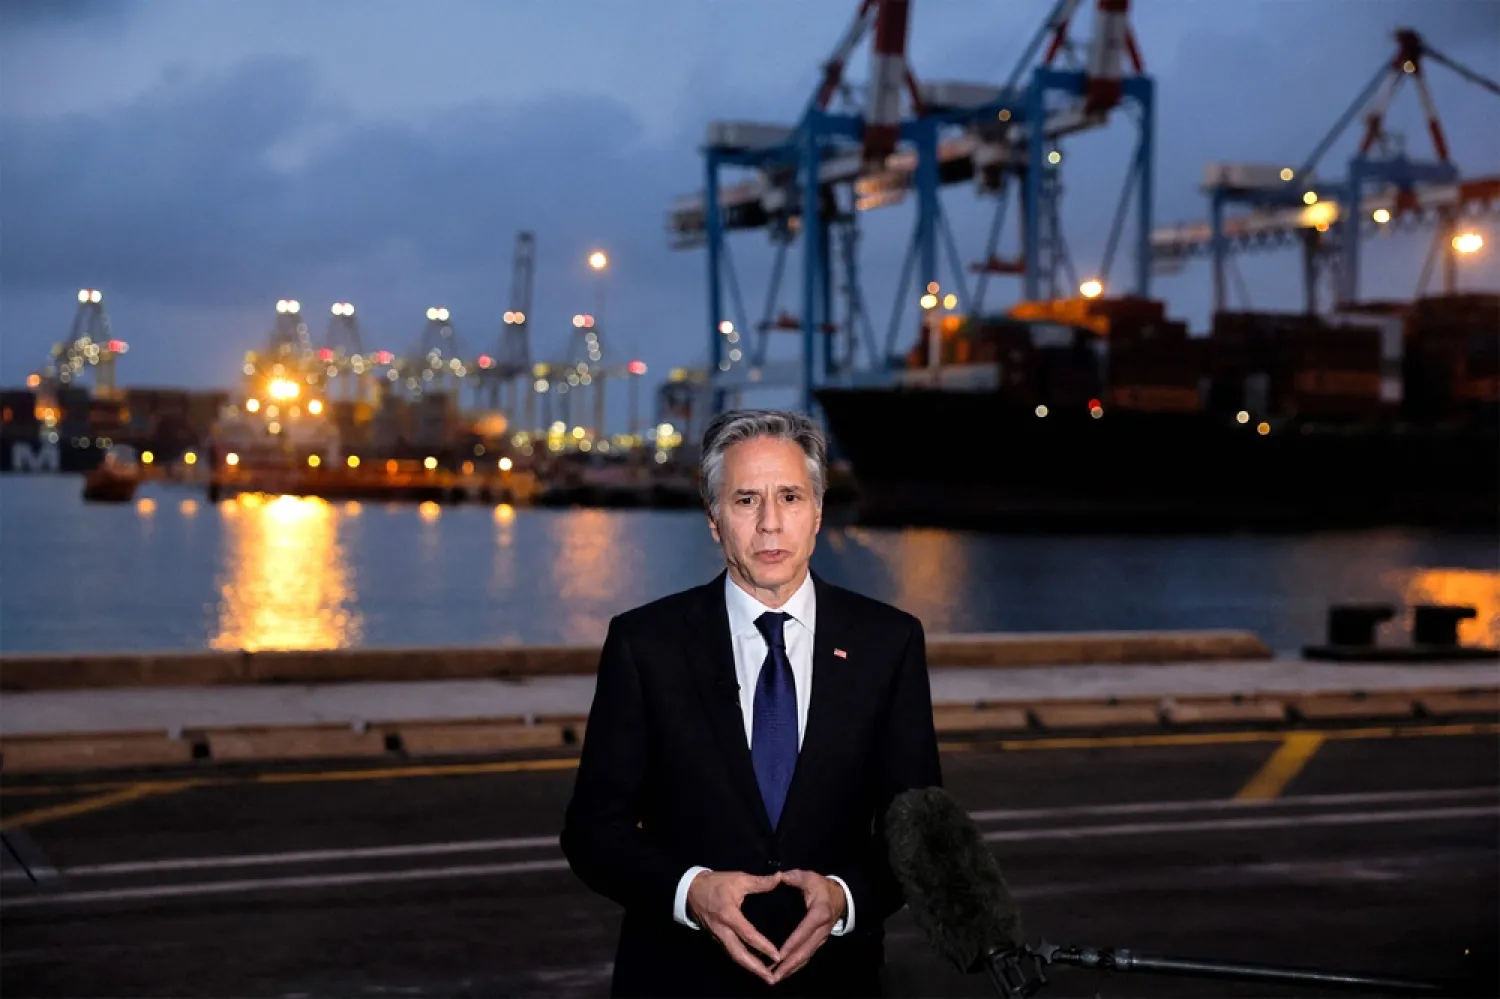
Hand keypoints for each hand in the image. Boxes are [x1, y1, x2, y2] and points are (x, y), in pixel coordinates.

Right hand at [686, 870, 784, 984]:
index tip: (777, 956)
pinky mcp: (717, 939)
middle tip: (771, 979)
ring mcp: (718, 937)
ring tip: (766, 976)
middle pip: (739, 955)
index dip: (763, 946)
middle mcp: (723, 930)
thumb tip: (780, 877)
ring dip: (750, 968)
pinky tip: (754, 966)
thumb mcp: (738, 879)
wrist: (691, 890)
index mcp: (729, 915)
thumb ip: (760, 882)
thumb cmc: (716, 884)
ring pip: (734, 956)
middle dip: (755, 968)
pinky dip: (743, 961)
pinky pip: (731, 952)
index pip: (748, 935)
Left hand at [769, 869, 845, 983]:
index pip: (803, 932)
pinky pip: (807, 956)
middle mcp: (821, 930)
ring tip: (775, 978)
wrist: (841, 896)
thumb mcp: (809, 878)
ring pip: (806, 957)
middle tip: (773, 975)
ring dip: (791, 969)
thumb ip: (794, 877)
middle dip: (789, 965)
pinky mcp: (819, 943)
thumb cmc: (822, 887)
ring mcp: (821, 939)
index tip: (779, 955)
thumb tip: (779, 877)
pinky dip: (796, 966)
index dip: (792, 944)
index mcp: (819, 914)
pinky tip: (785, 972)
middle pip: (805, 951)